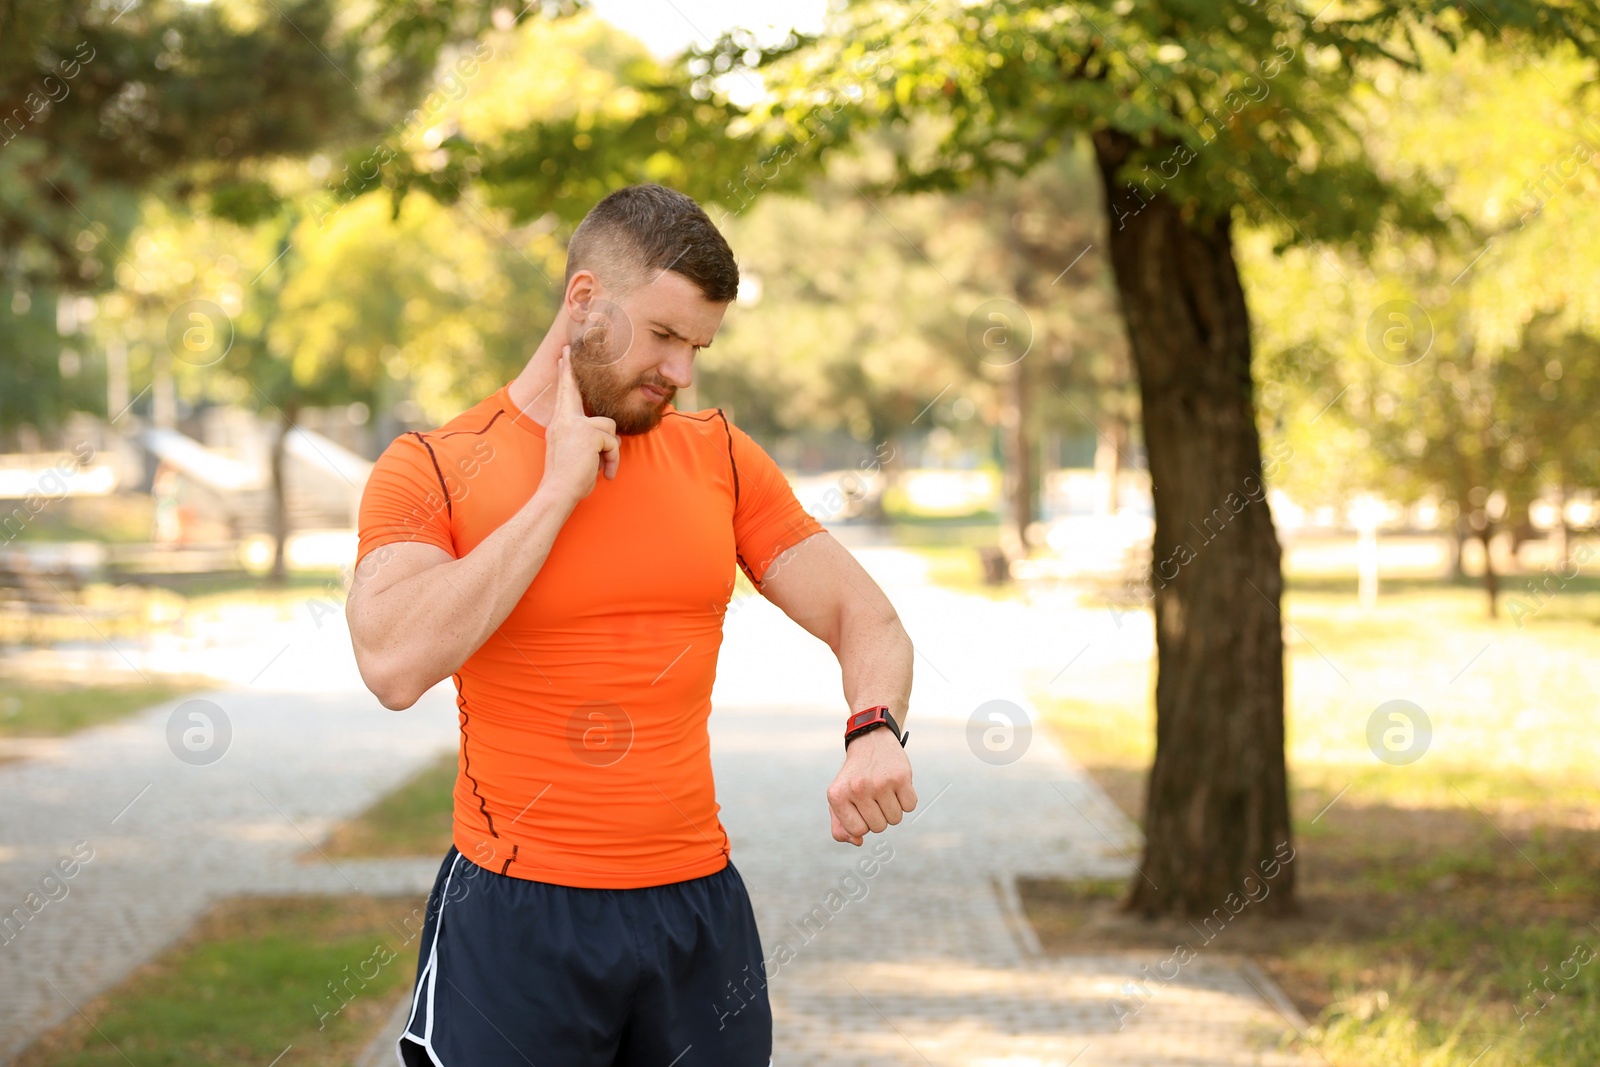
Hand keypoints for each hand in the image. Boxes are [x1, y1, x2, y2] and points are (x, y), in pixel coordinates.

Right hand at [542, 347, 619, 505]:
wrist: (558, 492)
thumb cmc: (568, 482)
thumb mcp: (578, 456)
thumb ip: (589, 441)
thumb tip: (611, 438)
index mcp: (560, 425)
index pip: (565, 396)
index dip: (566, 377)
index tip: (564, 357)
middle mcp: (565, 421)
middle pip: (572, 391)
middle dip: (569, 370)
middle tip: (566, 348)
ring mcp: (576, 425)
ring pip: (609, 427)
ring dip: (610, 451)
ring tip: (600, 467)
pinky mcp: (589, 434)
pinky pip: (613, 444)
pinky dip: (612, 460)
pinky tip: (604, 472)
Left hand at [828, 726, 916, 845]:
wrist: (870, 741)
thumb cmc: (854, 776)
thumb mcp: (839, 797)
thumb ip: (840, 826)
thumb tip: (857, 841)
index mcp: (837, 795)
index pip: (857, 831)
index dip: (863, 822)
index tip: (861, 807)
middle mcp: (858, 789)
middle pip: (878, 827)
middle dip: (879, 816)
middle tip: (874, 796)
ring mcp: (880, 783)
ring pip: (895, 820)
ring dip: (893, 809)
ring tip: (885, 790)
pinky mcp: (901, 777)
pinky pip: (910, 807)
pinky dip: (906, 800)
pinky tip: (897, 786)